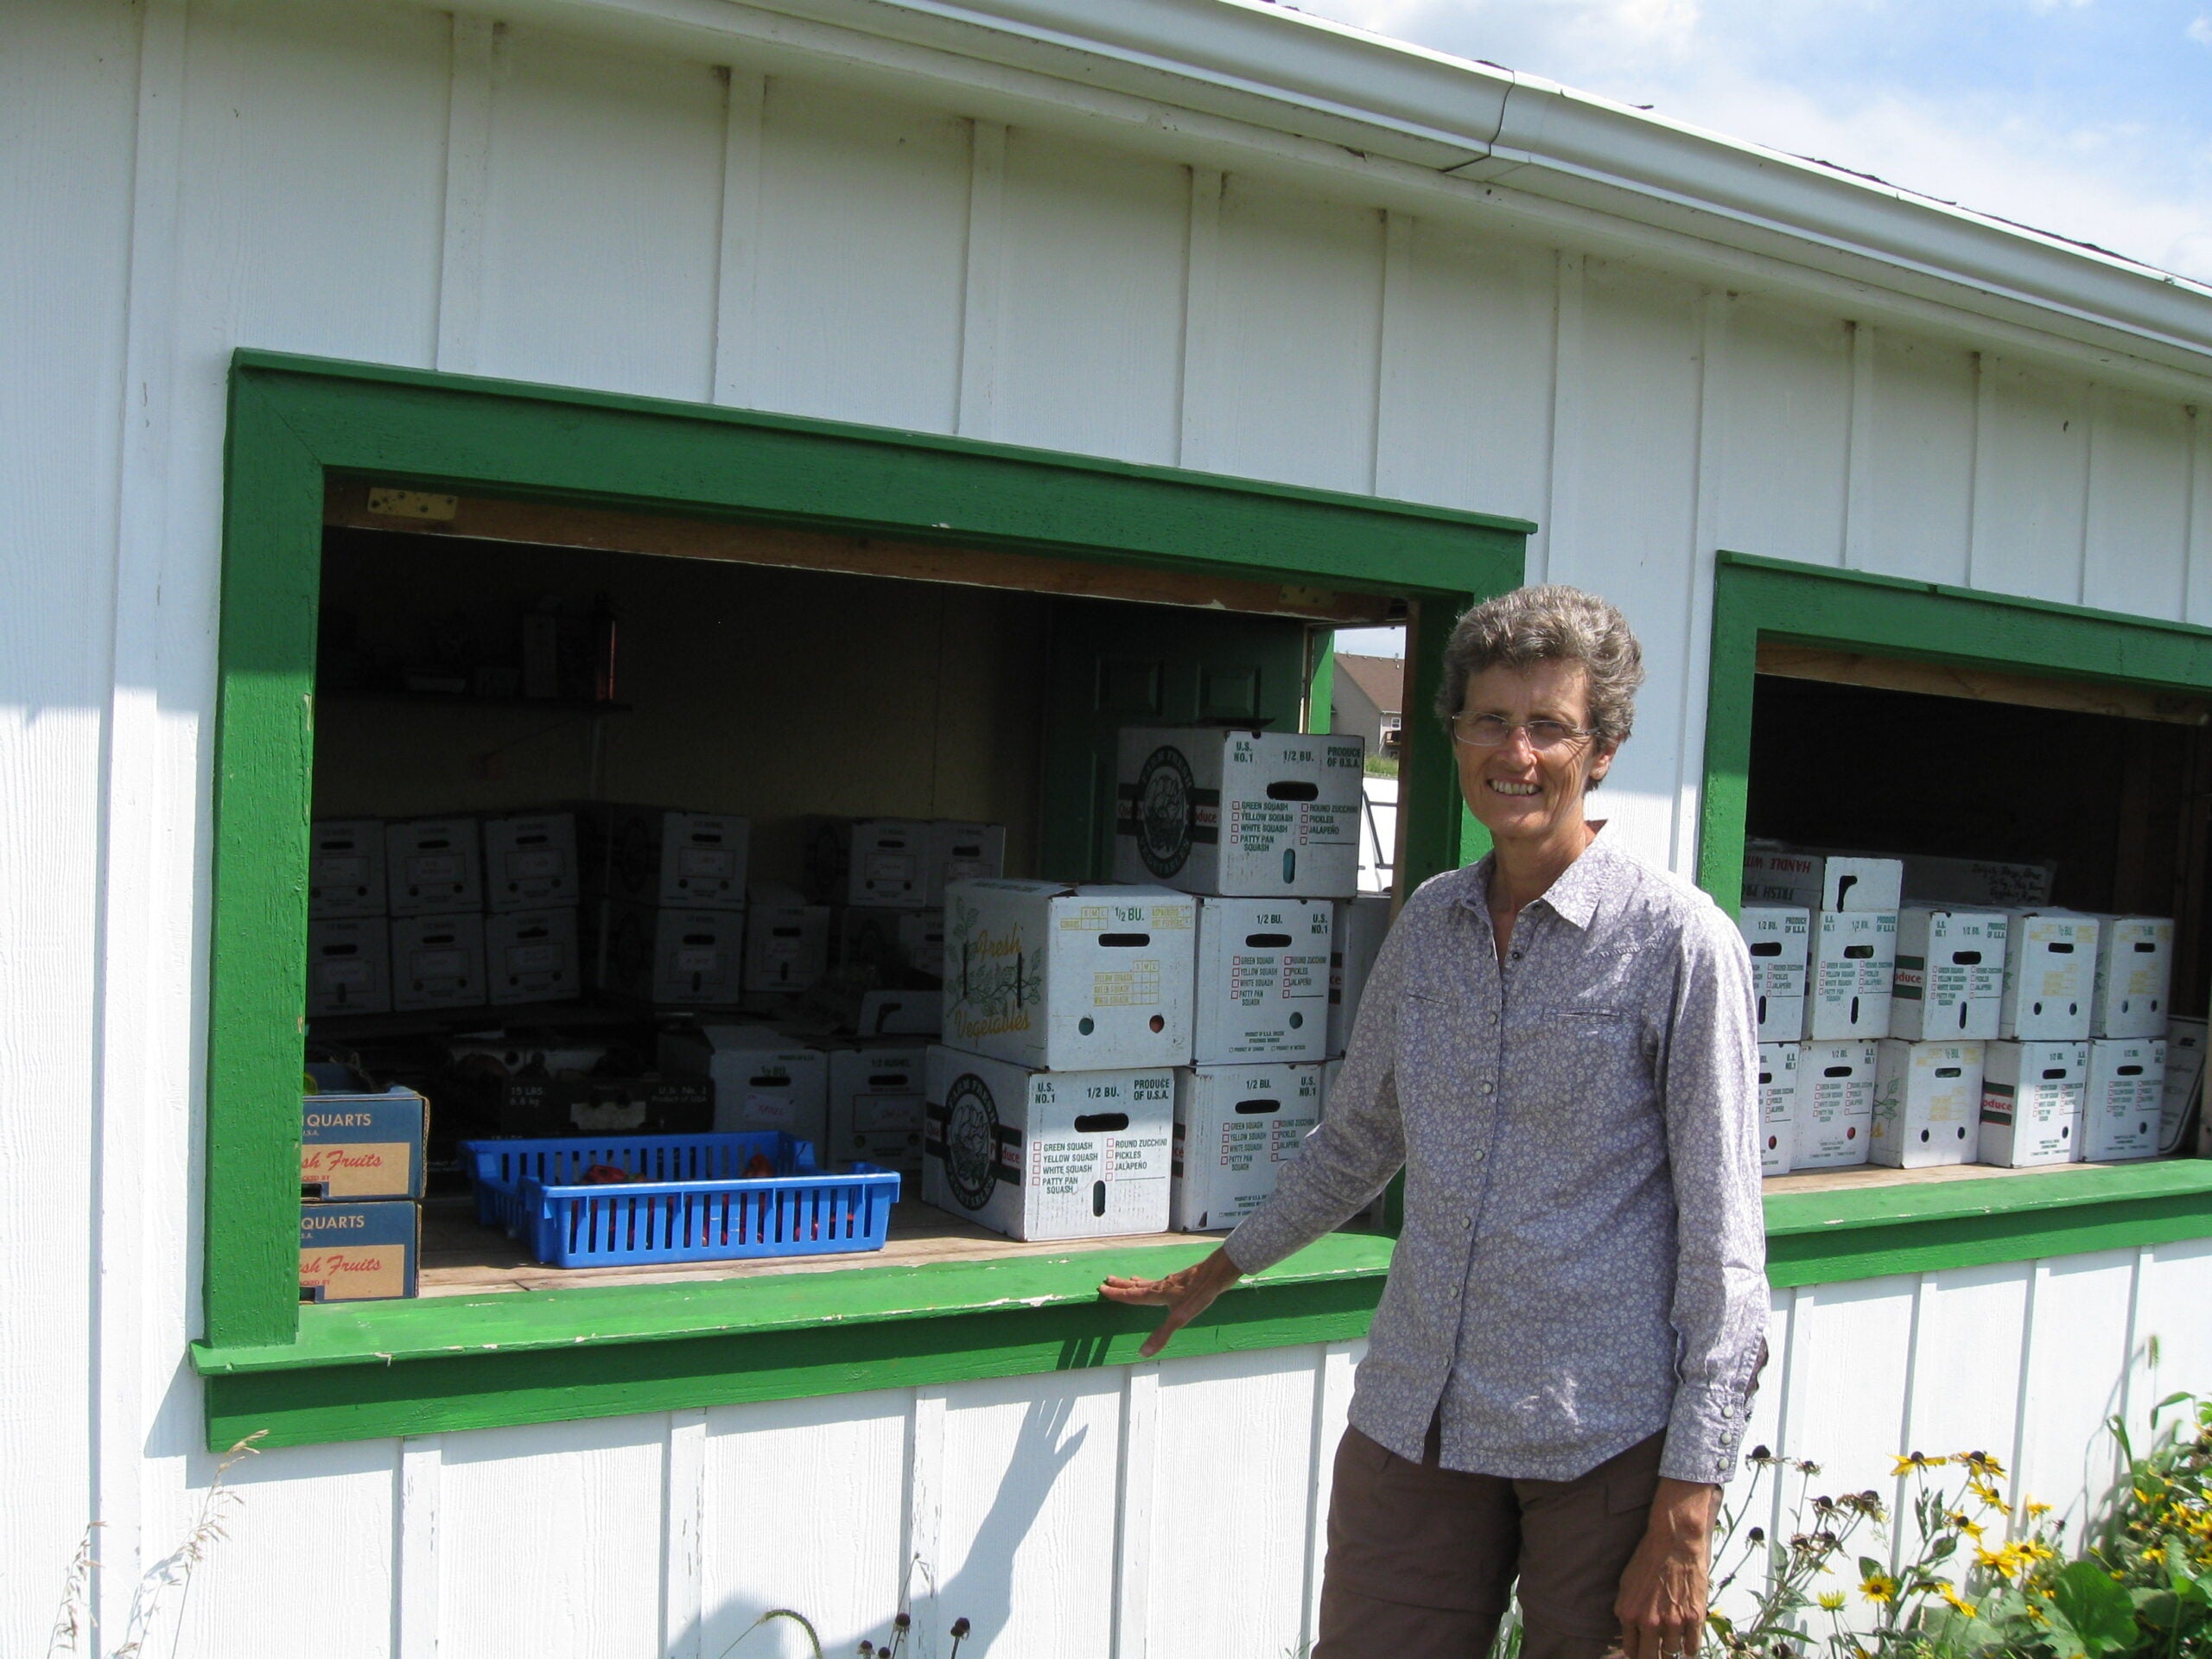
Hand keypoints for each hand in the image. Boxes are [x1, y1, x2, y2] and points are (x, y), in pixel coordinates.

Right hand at [1098, 1248, 1242, 1357]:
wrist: (1218, 1272)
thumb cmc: (1200, 1293)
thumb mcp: (1180, 1318)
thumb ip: (1162, 1335)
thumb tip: (1143, 1353)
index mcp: (1157, 1294)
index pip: (1132, 1295)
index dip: (1117, 1294)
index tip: (1102, 1289)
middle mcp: (1161, 1286)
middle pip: (1137, 1286)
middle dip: (1122, 1285)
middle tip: (1107, 1280)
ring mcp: (1172, 1282)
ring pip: (1148, 1282)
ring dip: (1135, 1282)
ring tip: (1128, 1280)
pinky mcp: (1182, 1281)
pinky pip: (1160, 1282)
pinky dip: (1151, 1282)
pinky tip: (1159, 1284)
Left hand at [1615, 1477, 1717, 1658]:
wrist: (1674, 1541)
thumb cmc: (1648, 1559)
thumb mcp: (1626, 1585)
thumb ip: (1628, 1612)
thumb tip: (1631, 1633)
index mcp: (1629, 1614)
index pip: (1631, 1651)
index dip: (1637, 1654)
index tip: (1643, 1652)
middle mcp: (1649, 1622)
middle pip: (1651, 1658)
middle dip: (1653, 1657)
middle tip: (1656, 1654)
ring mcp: (1673, 1622)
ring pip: (1672, 1653)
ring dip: (1672, 1649)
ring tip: (1672, 1642)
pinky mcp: (1694, 1618)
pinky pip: (1692, 1647)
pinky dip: (1690, 1649)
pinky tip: (1687, 1644)